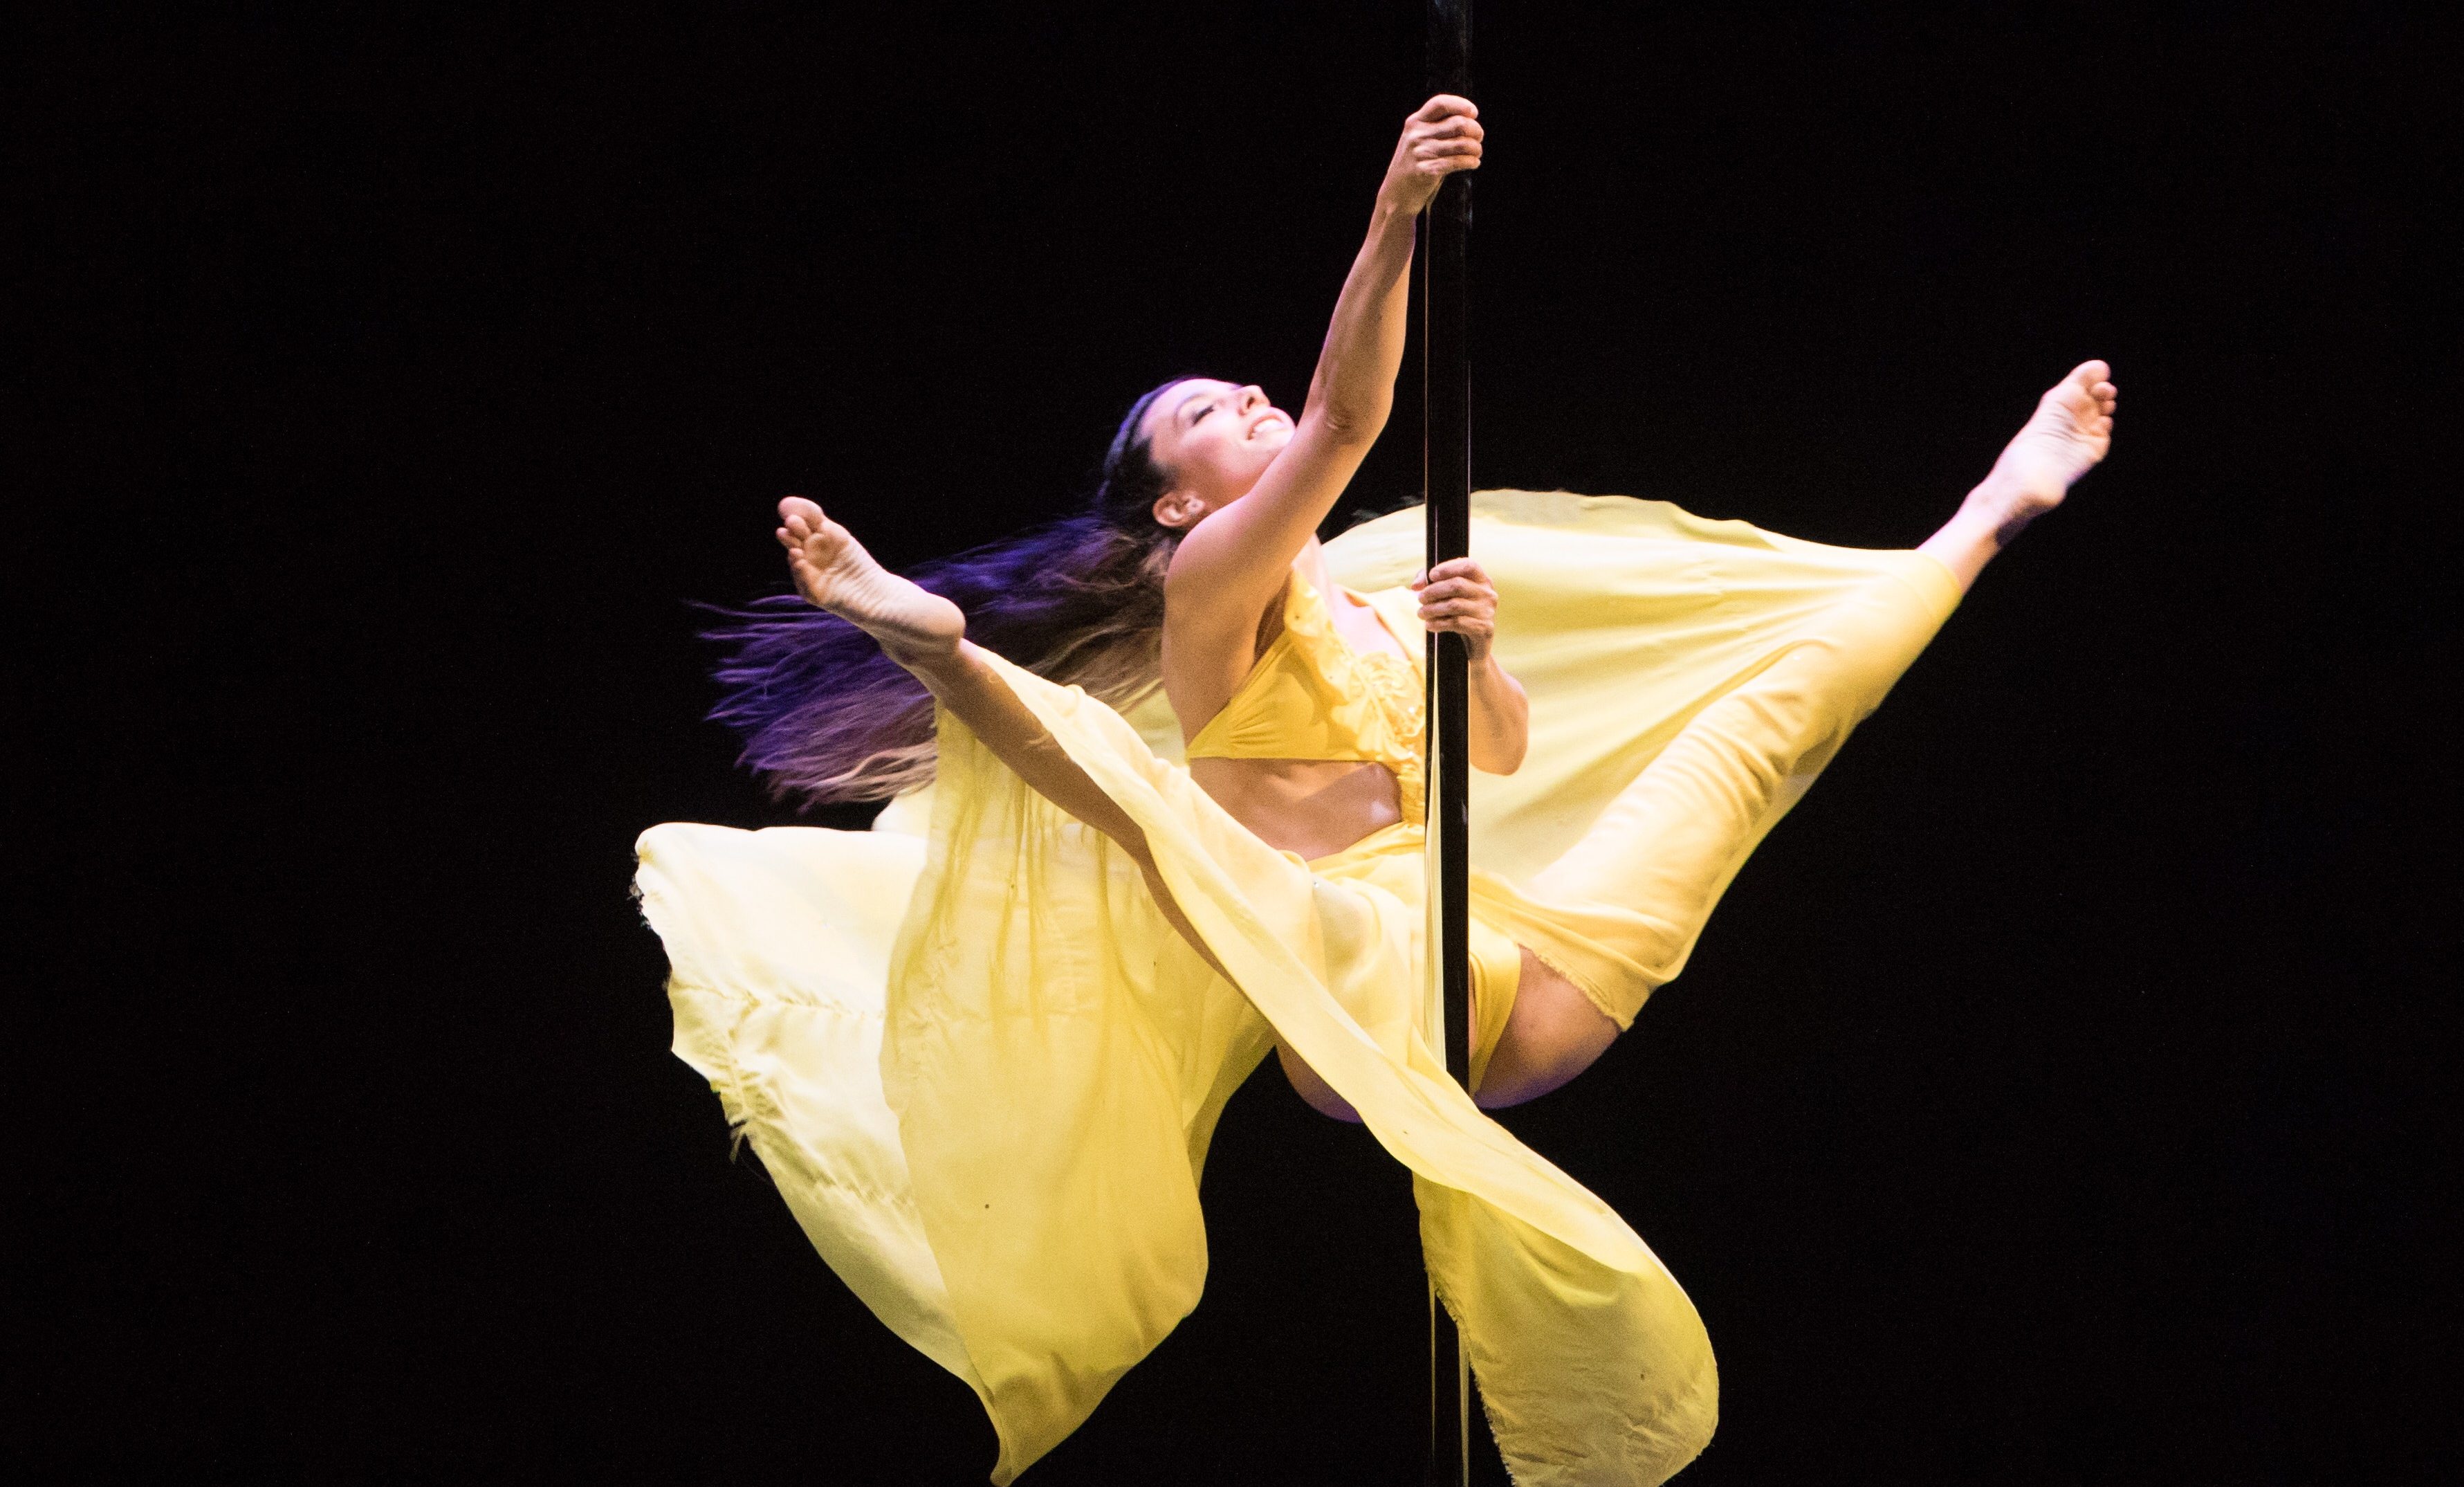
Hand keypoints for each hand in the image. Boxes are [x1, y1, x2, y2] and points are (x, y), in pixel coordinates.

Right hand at [1377, 95, 1482, 215]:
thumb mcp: (1418, 139)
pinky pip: (1458, 162)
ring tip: (1477, 153)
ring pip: (1462, 143)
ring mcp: (1421, 153)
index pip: (1440, 103)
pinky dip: (1471, 162)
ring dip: (1476, 148)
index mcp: (1415, 122)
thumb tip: (1470, 119)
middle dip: (1476, 130)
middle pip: (1458, 123)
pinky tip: (1474, 163)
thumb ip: (1436, 127)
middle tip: (1479, 138)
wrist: (1396, 193)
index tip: (1473, 113)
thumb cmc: (1414, 163)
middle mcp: (1417, 135)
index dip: (1461, 105)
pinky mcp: (1427, 170)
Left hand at [1410, 557, 1499, 663]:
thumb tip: (1416, 585)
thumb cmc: (1458, 615)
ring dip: (1432, 609)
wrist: (1472, 647)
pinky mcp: (1484, 629)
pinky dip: (1439, 623)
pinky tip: (1430, 625)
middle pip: (1457, 585)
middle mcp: (1488, 594)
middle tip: (1420, 598)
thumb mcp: (1447, 597)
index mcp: (1481, 580)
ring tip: (1421, 613)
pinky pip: (1457, 622)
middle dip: (1434, 591)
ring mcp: (1488, 611)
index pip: (1468, 565)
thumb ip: (1431, 583)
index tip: (1431, 576)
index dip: (1448, 568)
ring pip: (1454, 605)